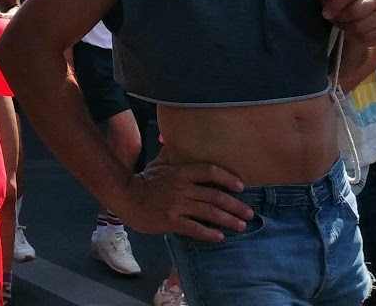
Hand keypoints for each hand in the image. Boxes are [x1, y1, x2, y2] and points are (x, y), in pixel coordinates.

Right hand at [116, 161, 252, 239]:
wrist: (126, 197)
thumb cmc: (144, 180)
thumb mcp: (159, 163)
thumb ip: (172, 153)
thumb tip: (177, 138)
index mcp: (181, 171)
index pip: (210, 171)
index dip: (228, 178)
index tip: (241, 187)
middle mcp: (182, 187)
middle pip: (215, 195)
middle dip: (235, 205)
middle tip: (249, 213)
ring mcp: (177, 205)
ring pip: (209, 212)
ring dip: (228, 220)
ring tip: (241, 226)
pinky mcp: (171, 221)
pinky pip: (194, 228)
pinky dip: (209, 233)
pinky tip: (219, 237)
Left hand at [320, 0, 375, 46]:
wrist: (355, 18)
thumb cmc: (341, 3)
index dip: (335, 4)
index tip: (326, 13)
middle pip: (355, 11)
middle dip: (341, 18)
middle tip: (336, 19)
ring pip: (360, 26)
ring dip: (347, 28)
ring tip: (344, 24)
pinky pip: (367, 37)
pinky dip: (355, 37)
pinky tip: (353, 31)